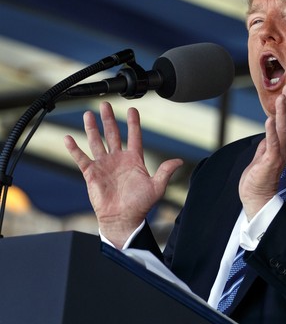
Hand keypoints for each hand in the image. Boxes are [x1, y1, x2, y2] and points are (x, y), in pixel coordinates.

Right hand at [64, 102, 182, 247]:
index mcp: (134, 160)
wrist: (123, 218)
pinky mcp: (92, 173)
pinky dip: (74, 148)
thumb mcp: (156, 187)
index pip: (134, 136)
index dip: (133, 123)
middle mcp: (118, 159)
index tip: (133, 110)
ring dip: (92, 128)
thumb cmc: (140, 205)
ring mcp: (104, 165)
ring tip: (88, 114)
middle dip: (109, 119)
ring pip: (96, 141)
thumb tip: (179, 161)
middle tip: (106, 104)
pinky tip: (68, 138)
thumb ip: (165, 171)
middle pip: (113, 134)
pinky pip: (81, 158)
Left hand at [239, 84, 285, 219]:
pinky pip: (272, 144)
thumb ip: (266, 144)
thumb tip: (268, 133)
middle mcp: (283, 149)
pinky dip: (270, 131)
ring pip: (281, 130)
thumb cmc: (258, 180)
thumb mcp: (261, 157)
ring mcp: (278, 155)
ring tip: (283, 97)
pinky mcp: (270, 162)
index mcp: (280, 147)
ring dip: (282, 113)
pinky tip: (270, 119)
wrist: (255, 198)